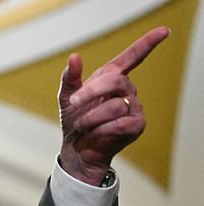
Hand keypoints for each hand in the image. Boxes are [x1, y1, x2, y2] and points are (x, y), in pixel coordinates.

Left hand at [58, 26, 169, 185]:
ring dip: (91, 117)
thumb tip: (75, 57)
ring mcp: (134, 107)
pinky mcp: (137, 125)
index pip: (132, 57)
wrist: (77, 149)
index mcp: (112, 78)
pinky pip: (119, 123)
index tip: (163, 31)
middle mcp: (127, 90)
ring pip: (114, 106)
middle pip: (116, 81)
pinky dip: (100, 130)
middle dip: (91, 92)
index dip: (147, 43)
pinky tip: (95, 133)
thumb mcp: (67, 98)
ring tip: (82, 125)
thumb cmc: (75, 121)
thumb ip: (70, 78)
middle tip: (74, 102)